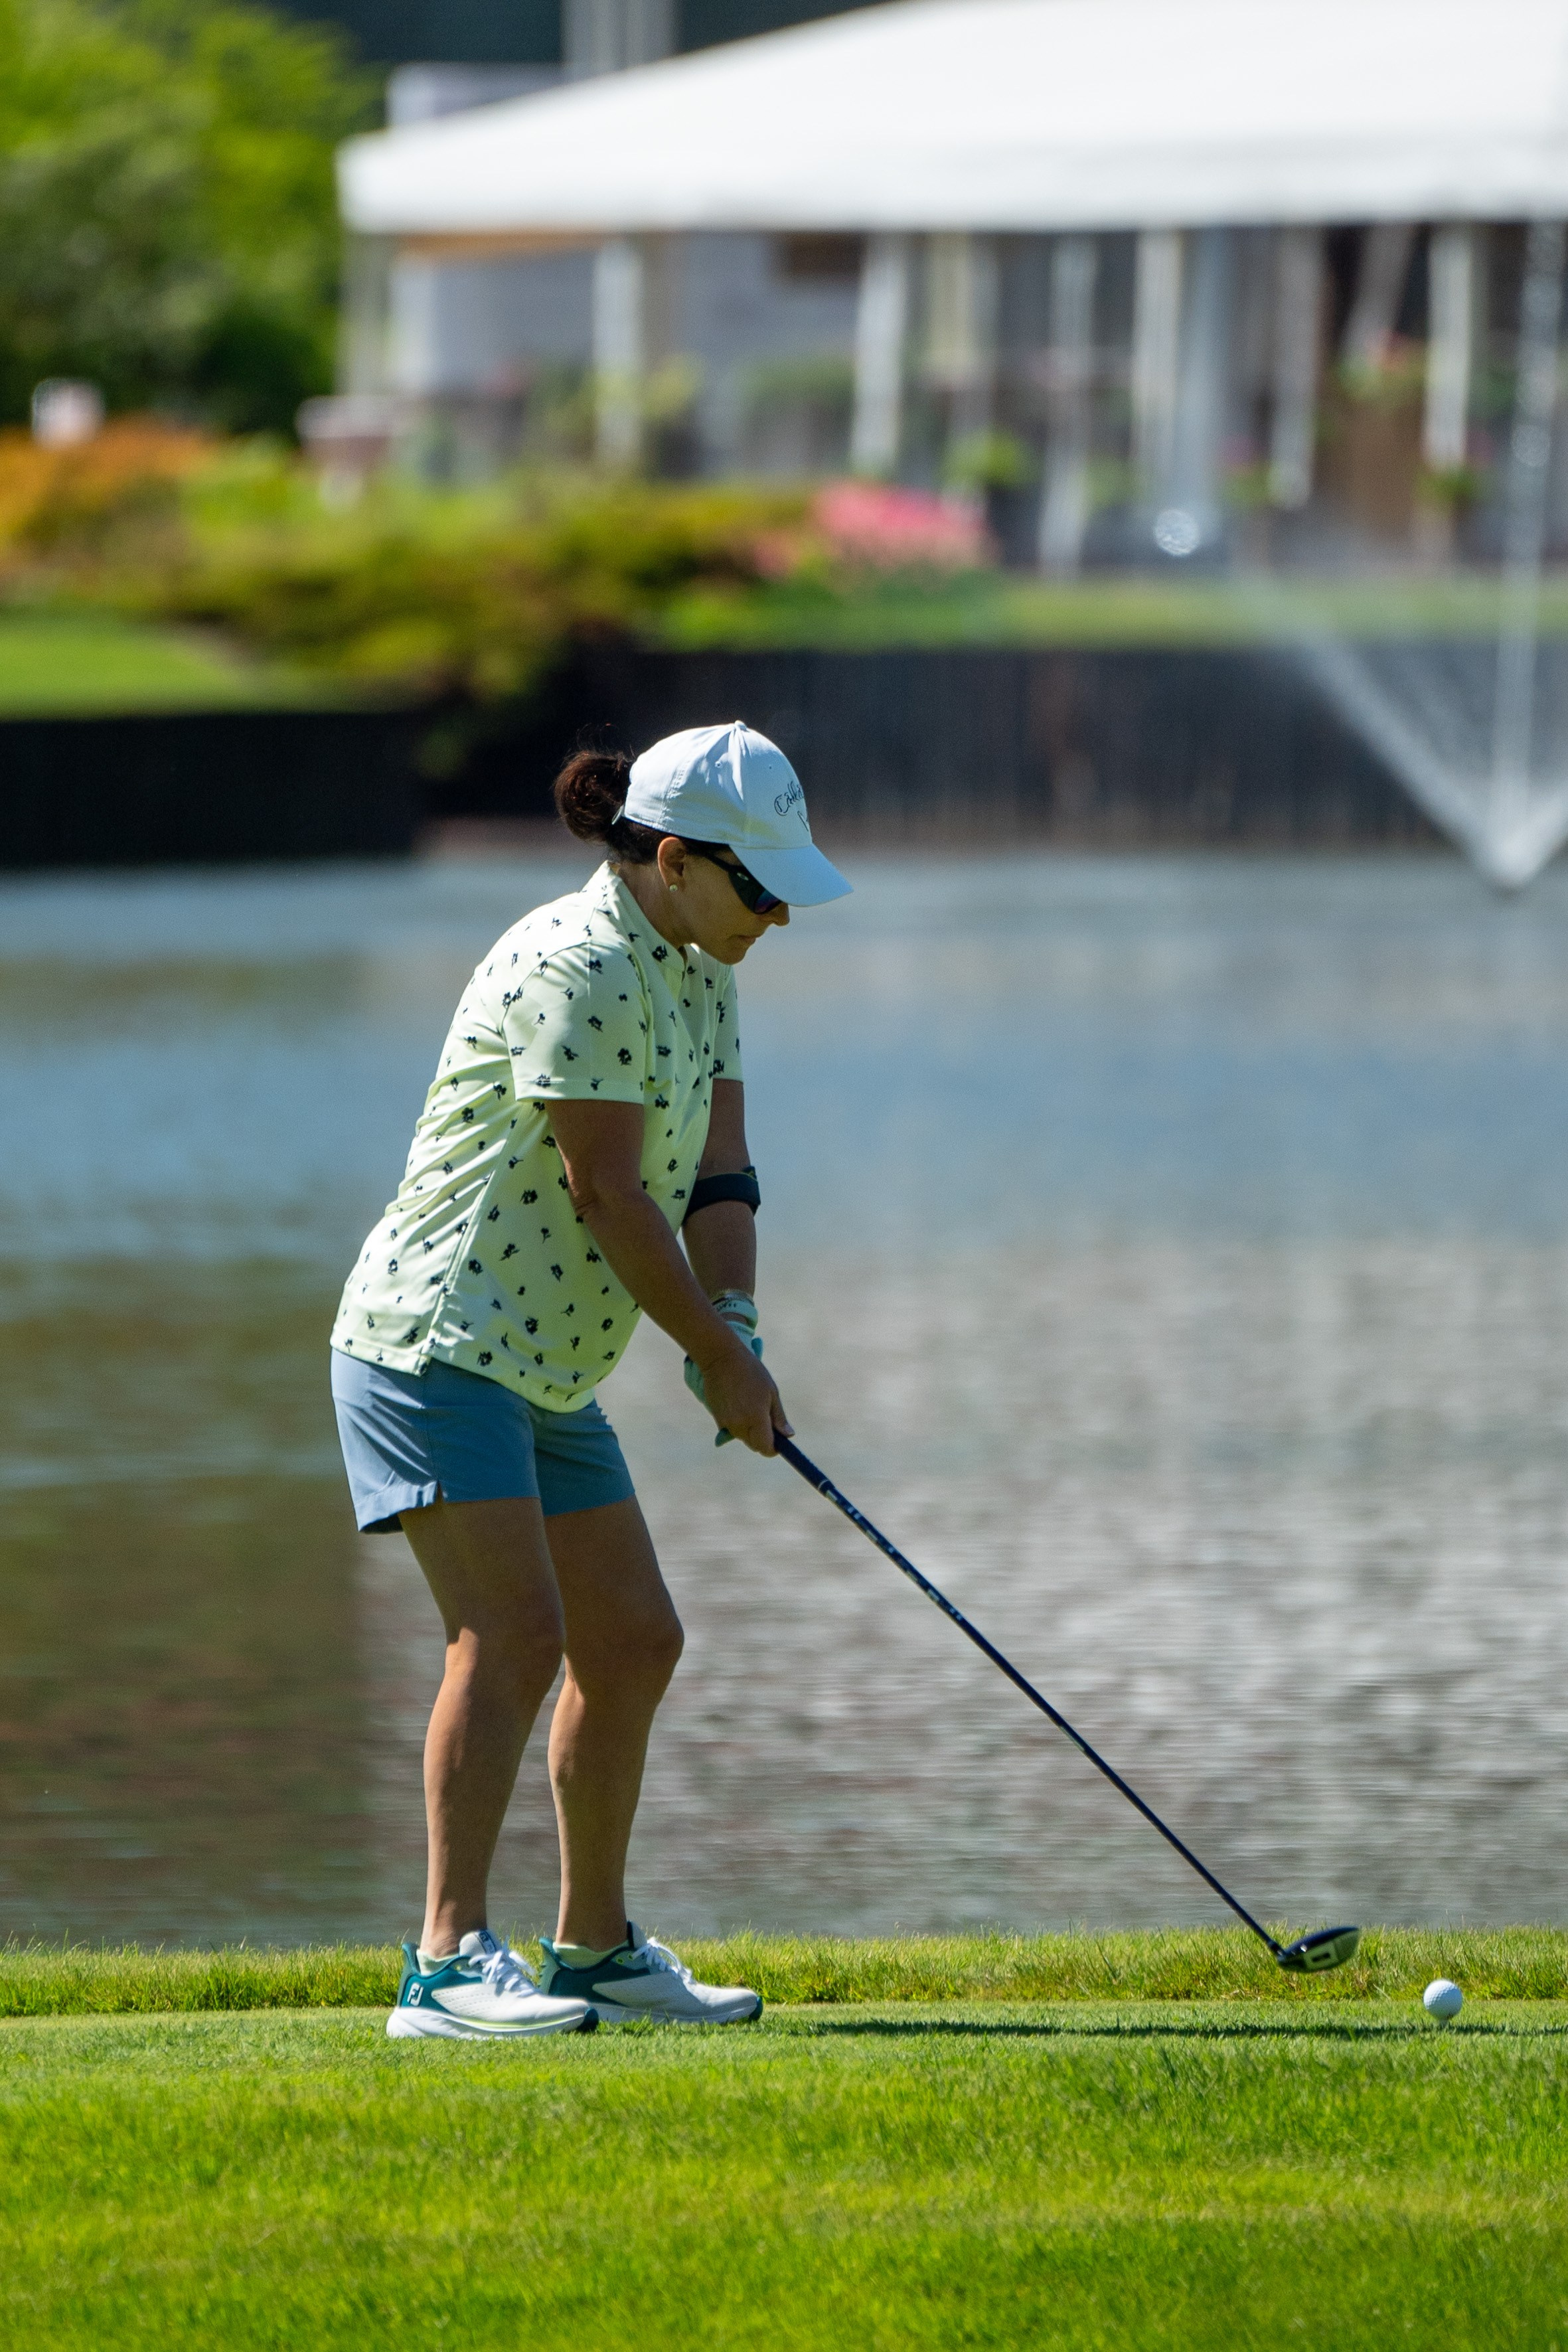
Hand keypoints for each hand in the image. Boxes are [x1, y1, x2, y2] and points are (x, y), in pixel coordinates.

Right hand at [686, 1297, 790, 1453]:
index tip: (778, 1442)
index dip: (774, 1448)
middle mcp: (740, 1425)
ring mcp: (726, 1423)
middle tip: (767, 1419)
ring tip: (751, 1406)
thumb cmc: (751, 1372)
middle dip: (762, 1439)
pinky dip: (737, 1424)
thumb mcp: (771, 1392)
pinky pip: (730, 1429)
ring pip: (742, 1438)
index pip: (765, 1448)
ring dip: (749, 1431)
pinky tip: (738, 1405)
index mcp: (756, 1418)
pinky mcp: (716, 1418)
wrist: (721, 1359)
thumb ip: (778, 1417)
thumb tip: (788, 1435)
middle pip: (754, 1445)